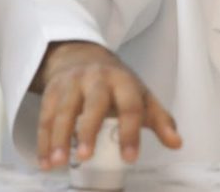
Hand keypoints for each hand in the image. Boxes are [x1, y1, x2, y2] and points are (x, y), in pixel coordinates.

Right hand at [32, 41, 181, 169]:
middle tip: (85, 157)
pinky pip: (45, 116)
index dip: (131, 132)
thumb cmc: (116, 84)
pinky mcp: (52, 90)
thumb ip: (159, 120)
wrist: (81, 56)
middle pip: (94, 103)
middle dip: (89, 129)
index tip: (130, 158)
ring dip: (58, 137)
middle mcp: (97, 78)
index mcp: (124, 81)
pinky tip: (45, 161)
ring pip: (64, 109)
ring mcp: (72, 83)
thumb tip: (177, 143)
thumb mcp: (141, 96)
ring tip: (57, 163)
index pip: (130, 106)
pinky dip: (43, 140)